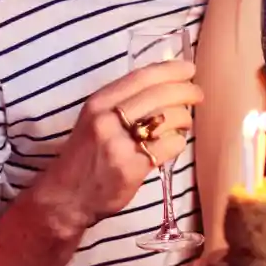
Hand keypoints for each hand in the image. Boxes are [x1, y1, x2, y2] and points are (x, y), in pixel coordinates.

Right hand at [47, 60, 202, 226]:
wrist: (67, 196)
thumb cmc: (86, 154)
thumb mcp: (94, 119)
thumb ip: (122, 102)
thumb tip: (164, 83)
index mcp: (98, 103)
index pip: (141, 77)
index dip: (171, 70)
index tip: (189, 68)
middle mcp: (106, 120)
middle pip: (159, 95)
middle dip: (186, 91)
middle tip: (198, 94)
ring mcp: (119, 145)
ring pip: (168, 119)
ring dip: (184, 119)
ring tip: (184, 123)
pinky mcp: (132, 169)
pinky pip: (170, 146)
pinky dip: (178, 142)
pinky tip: (174, 144)